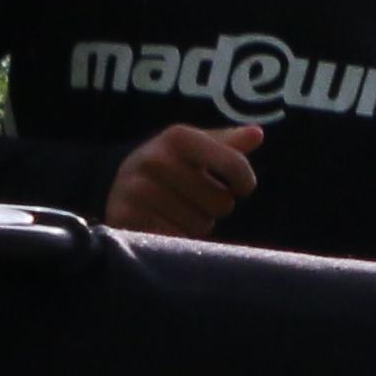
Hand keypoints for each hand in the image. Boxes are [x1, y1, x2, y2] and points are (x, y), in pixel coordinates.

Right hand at [103, 124, 263, 236]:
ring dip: (195, 225)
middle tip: (192, 199)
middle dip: (213, 207)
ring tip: (174, 211)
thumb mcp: (195, 148)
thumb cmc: (171, 166)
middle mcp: (157, 160)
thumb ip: (227, 143)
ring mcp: (139, 191)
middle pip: (222, 203)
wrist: (118, 183)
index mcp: (178, 137)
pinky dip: (178, 239)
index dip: (245, 181)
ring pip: (201, 227)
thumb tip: (256, 134)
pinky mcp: (128, 219)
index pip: (235, 165)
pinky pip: (178, 241)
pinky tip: (164, 226)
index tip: (242, 187)